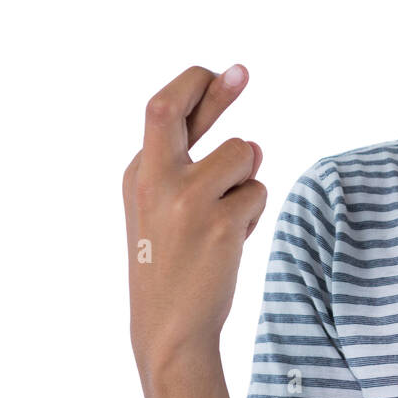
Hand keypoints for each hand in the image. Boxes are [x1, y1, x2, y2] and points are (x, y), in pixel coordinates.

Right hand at [122, 64, 267, 372]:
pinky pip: (259, 192)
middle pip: (176, 110)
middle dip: (214, 87)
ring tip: (224, 221)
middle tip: (242, 70)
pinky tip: (230, 242)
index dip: (196, 85)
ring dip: (248, 181)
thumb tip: (254, 144)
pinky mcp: (219, 223)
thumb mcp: (169, 210)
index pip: (162, 110)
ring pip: (246, 155)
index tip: (226, 69)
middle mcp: (154, 180)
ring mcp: (185, 200)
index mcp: (138, 174)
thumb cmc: (174, 265)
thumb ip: (201, 171)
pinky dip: (253, 213)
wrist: (169, 328)